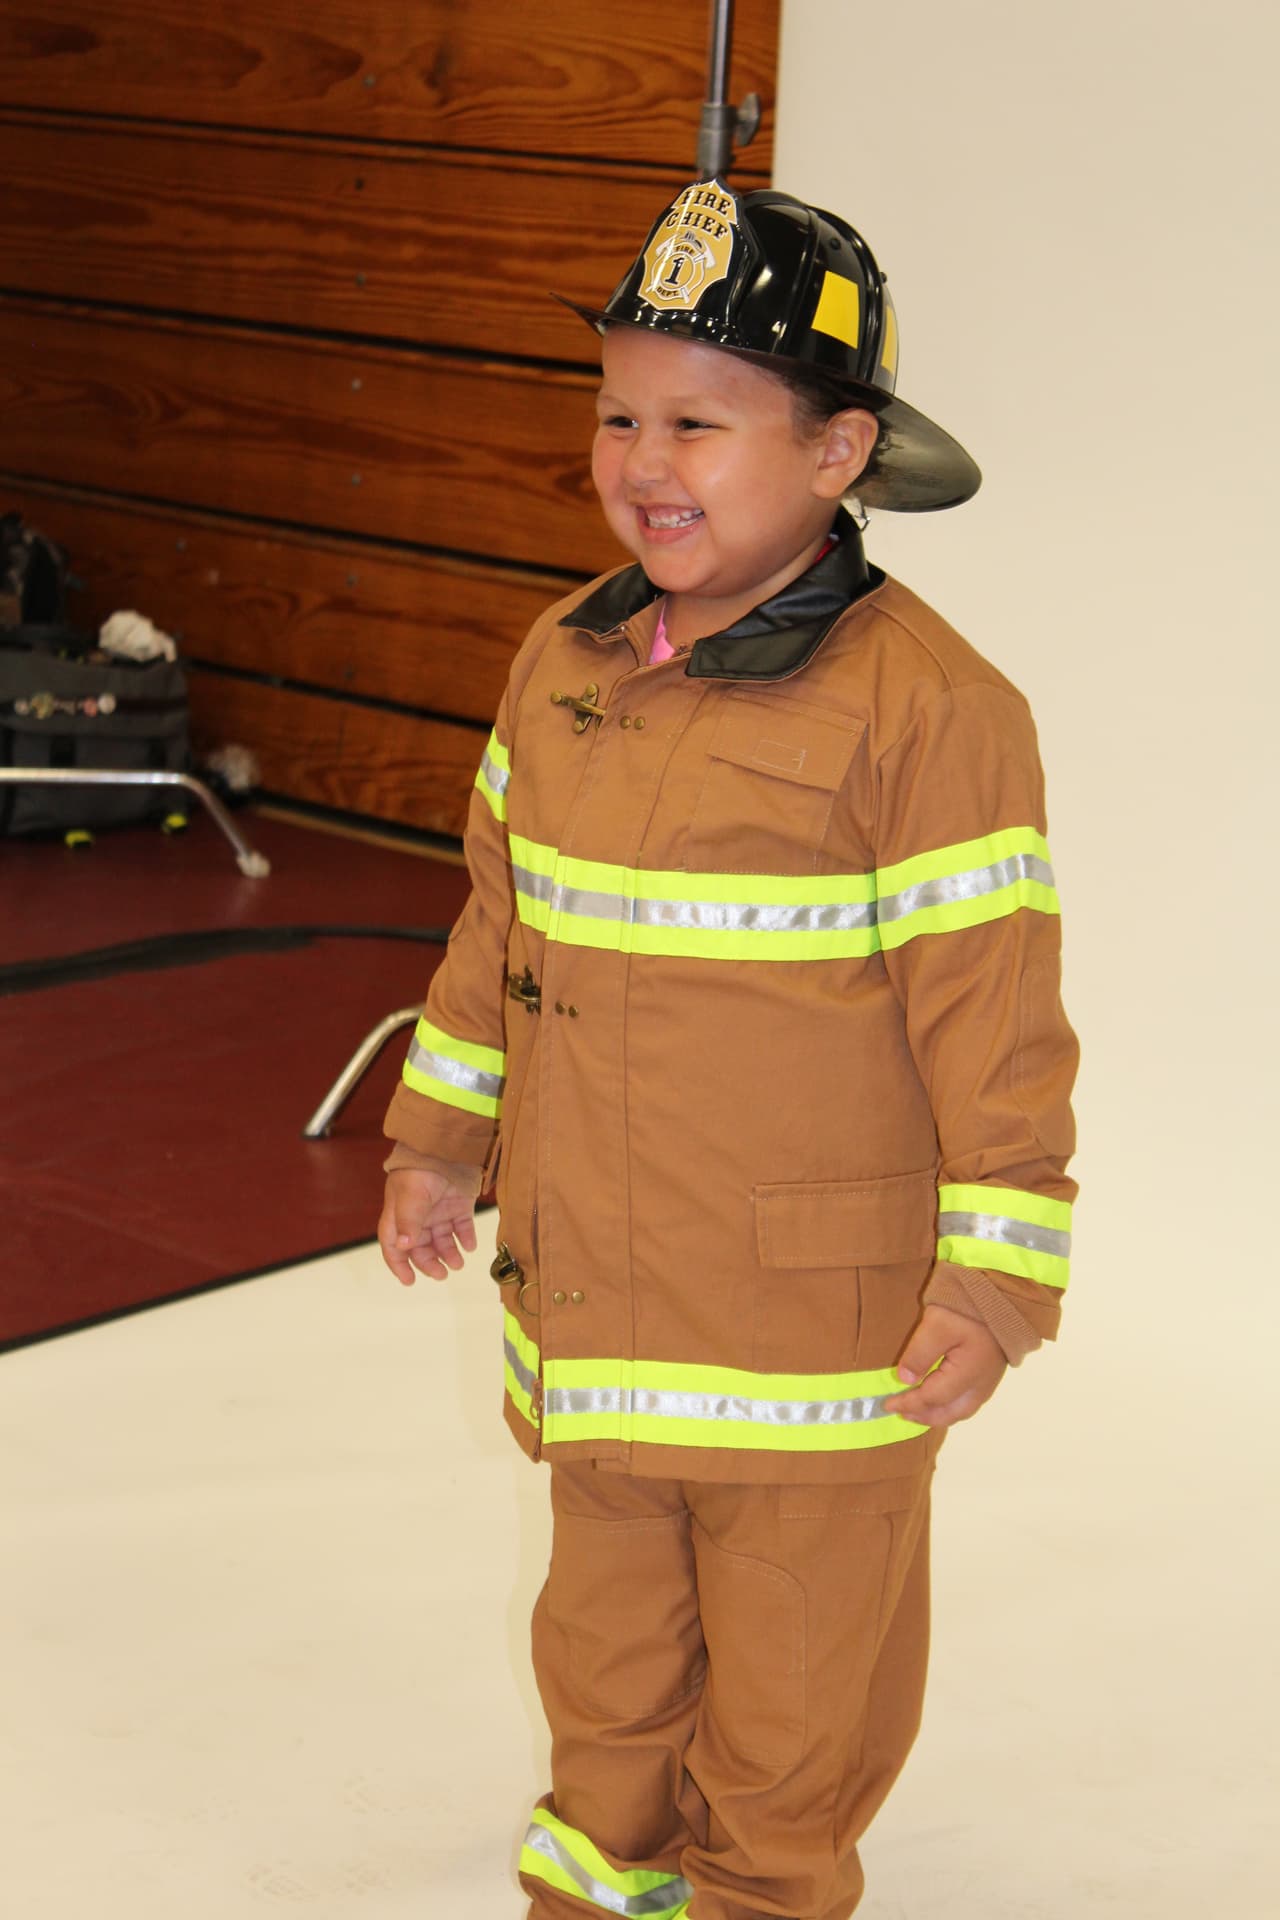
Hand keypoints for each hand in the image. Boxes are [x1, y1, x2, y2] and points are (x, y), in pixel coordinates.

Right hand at [378, 1168, 477, 1285]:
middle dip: (429, 1263)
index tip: (409, 1281)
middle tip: (442, 1274)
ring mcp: (439, 1210)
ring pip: (442, 1240)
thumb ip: (408, 1222)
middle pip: (420, 1247)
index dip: (399, 1264)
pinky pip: (462, 1226)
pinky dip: (466, 1238)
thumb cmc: (420, 1168)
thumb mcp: (411, 1196)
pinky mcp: (459, 1204)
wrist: (446, 1144)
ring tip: (458, 1264)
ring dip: (449, 1253)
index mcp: (399, 1214)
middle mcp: (418, 1216)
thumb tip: (404, 1246)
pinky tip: (470, 1246)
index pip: (394, 1245)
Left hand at [883, 1304, 1006, 1427]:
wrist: (1002, 1295)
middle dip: (922, 1416)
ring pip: (961, 1411)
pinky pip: (969, 1402)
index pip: (932, 1398)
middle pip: (948, 1413)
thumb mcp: (936, 1324)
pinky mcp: (991, 1375)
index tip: (888, 1403)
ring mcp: (988, 1382)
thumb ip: (919, 1354)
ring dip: (936, 1415)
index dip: (908, 1403)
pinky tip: (940, 1400)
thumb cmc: (968, 1309)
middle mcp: (980, 1385)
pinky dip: (950, 1407)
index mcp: (967, 1375)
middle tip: (899, 1412)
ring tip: (916, 1412)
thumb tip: (905, 1380)